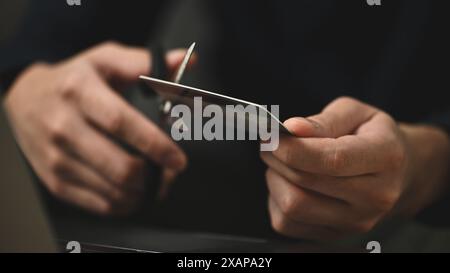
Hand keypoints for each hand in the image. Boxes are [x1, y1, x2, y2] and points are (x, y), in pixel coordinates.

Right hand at [3, 42, 190, 215]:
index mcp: (79, 92)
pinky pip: (101, 205)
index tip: (179, 159)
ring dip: (145, 192)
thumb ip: (146, 63)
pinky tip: (136, 190)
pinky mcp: (55, 182)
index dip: (155, 145)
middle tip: (171, 171)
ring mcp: (57, 159)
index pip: (121, 123)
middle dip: (155, 176)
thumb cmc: (73, 80)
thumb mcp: (105, 60)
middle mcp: (64, 127)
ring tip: (158, 180)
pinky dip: (127, 203)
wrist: (25, 100)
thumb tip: (185, 61)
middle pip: (120, 167)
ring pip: (114, 192)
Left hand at [262, 97, 449, 240]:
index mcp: (385, 157)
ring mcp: (356, 221)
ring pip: (293, 206)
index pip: (332, 159)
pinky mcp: (335, 235)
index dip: (293, 148)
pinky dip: (276, 200)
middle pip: (306, 182)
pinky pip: (287, 223)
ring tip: (281, 163)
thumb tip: (292, 128)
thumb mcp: (355, 112)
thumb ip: (324, 120)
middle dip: (277, 158)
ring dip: (275, 179)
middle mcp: (376, 196)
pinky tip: (287, 183)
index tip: (271, 135)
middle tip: (270, 143)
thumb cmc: (371, 136)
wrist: (396, 172)